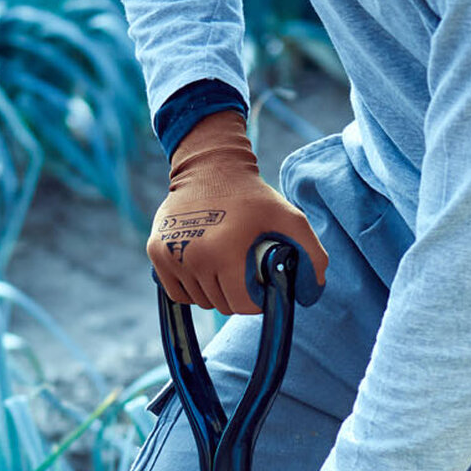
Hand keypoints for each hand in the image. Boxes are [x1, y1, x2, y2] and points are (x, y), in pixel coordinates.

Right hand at [149, 112, 327, 313]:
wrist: (210, 166)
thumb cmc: (252, 195)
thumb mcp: (289, 216)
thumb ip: (311, 252)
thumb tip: (315, 287)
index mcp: (224, 251)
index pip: (242, 304)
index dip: (256, 299)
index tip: (260, 282)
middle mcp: (193, 256)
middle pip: (220, 304)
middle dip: (236, 295)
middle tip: (243, 271)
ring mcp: (170, 255)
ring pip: (199, 300)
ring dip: (214, 292)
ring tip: (224, 266)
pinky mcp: (156, 252)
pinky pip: (177, 292)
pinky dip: (191, 288)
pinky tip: (204, 267)